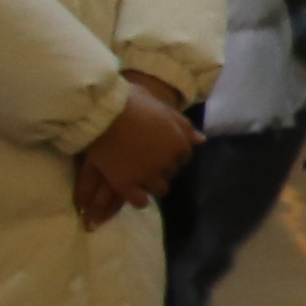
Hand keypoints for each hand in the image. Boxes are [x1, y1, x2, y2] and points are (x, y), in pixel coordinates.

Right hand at [76, 77, 196, 226]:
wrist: (104, 114)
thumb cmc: (133, 104)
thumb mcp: (164, 109)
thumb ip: (183, 126)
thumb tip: (201, 140)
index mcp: (179, 144)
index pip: (184, 156)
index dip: (172, 153)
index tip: (159, 149)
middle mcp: (167, 162)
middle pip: (171, 171)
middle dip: (162, 167)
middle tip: (146, 160)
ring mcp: (147, 175)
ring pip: (159, 188)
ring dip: (152, 183)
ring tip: (139, 176)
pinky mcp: (126, 184)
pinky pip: (139, 201)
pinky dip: (138, 199)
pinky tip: (132, 192)